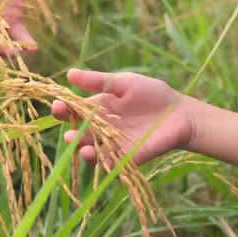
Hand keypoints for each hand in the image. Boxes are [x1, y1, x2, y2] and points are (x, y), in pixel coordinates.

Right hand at [51, 69, 196, 166]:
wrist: (180, 113)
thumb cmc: (152, 94)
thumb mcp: (123, 83)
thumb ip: (98, 81)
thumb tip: (69, 73)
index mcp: (98, 109)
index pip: (75, 111)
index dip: (64, 109)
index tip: (57, 105)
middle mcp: (102, 129)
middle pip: (80, 132)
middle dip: (71, 131)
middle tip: (67, 130)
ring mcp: (114, 145)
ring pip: (93, 150)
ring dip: (83, 149)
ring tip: (79, 144)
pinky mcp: (129, 157)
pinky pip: (113, 163)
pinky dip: (104, 162)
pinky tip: (96, 156)